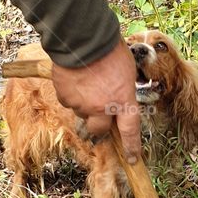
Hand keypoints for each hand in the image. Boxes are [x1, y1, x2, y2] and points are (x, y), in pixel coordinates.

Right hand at [51, 40, 140, 162]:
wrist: (83, 39)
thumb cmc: (110, 50)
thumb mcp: (127, 70)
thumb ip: (123, 89)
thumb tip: (119, 96)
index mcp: (123, 100)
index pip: (130, 131)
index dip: (132, 147)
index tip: (132, 158)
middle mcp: (102, 108)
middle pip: (100, 130)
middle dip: (101, 124)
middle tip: (100, 109)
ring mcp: (82, 105)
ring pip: (83, 113)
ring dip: (85, 104)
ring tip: (87, 81)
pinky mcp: (65, 98)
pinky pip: (68, 102)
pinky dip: (71, 94)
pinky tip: (75, 79)